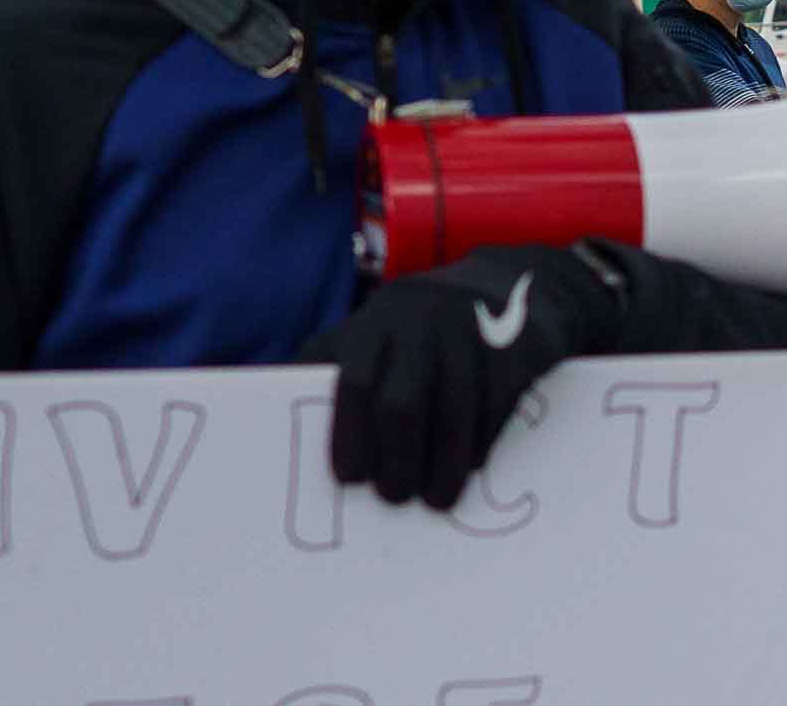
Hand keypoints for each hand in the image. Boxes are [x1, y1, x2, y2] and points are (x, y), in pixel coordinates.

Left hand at [299, 243, 625, 509]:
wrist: (506, 285)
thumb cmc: (419, 327)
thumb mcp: (371, 329)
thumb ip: (328, 363)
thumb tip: (272, 417)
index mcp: (378, 319)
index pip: (354, 381)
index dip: (348, 435)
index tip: (349, 479)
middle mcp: (422, 319)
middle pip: (403, 402)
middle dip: (396, 459)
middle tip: (394, 497)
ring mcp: (472, 330)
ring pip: (453, 410)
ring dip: (443, 464)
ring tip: (436, 499)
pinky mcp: (514, 344)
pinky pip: (495, 404)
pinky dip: (482, 442)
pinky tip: (472, 466)